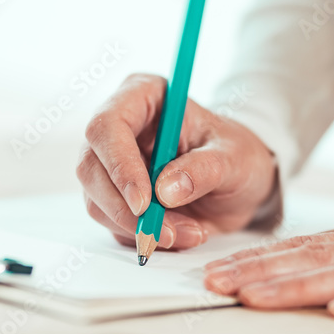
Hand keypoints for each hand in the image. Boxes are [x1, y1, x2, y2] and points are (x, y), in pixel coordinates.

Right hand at [76, 73, 276, 249]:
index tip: (144, 203)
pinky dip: (144, 237)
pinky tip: (181, 233)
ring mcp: (112, 164)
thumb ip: (203, 169)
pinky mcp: (116, 197)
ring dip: (140, 228)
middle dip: (126, 209)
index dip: (119, 165)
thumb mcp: (234, 158)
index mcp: (143, 97)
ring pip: (97, 202)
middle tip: (166, 233)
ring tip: (190, 232)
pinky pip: (113, 224)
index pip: (108, 126)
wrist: (242, 184)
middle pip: (91, 167)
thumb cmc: (238, 155)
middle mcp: (119, 129)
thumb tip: (164, 190)